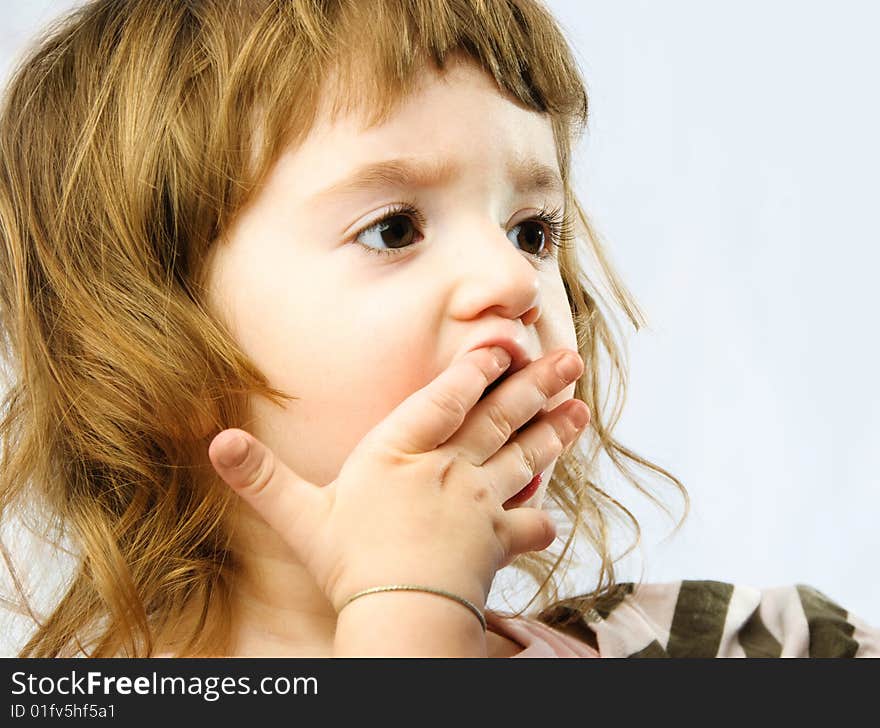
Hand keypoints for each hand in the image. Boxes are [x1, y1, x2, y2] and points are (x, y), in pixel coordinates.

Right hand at [208, 346, 589, 613]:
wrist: (401, 615)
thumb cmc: (351, 563)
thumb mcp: (300, 516)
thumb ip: (262, 477)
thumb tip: (216, 442)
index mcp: (403, 452)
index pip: (445, 399)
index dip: (474, 370)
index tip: (502, 345)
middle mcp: (450, 468)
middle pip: (498, 418)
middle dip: (535, 385)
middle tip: (569, 358)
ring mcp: (481, 503)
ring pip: (525, 457)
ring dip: (555, 431)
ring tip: (581, 407)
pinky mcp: (498, 542)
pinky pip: (529, 524)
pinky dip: (542, 518)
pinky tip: (553, 515)